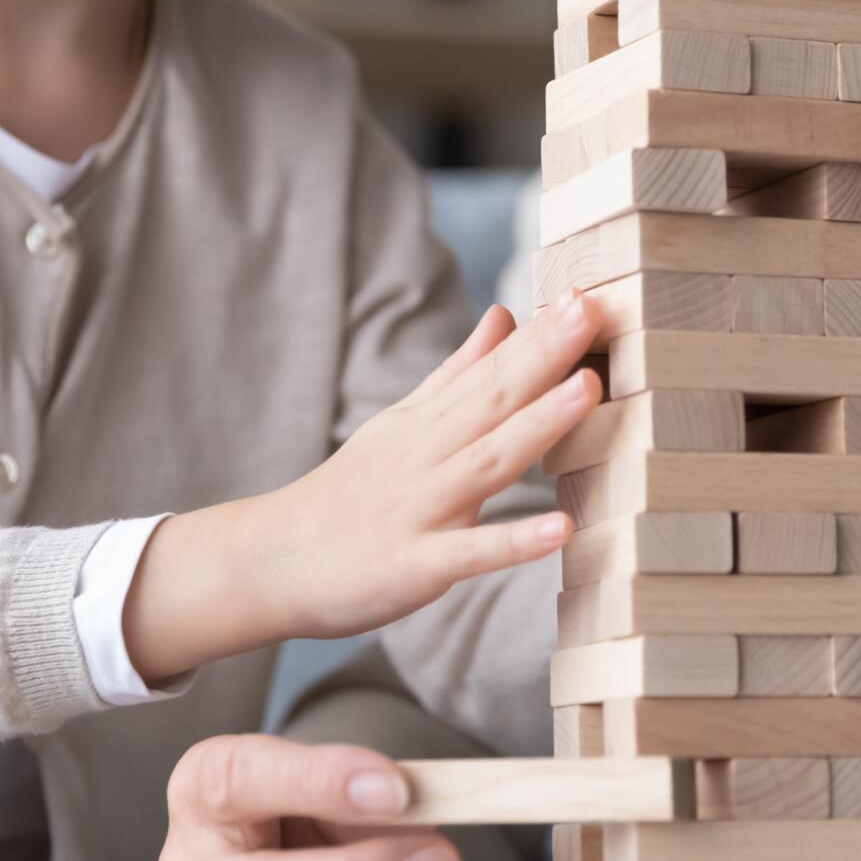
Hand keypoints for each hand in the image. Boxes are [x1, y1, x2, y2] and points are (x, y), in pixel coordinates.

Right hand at [127, 295, 600, 674]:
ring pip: (487, 462)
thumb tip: (504, 316)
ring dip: (538, 425)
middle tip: (592, 310)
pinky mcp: (414, 565)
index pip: (488, 369)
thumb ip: (457, 374)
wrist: (269, 561)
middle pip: (492, 400)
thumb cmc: (347, 495)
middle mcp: (426, 456)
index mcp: (426, 422)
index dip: (538, 335)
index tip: (585, 294)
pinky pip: (469, 553)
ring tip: (589, 390)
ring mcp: (420, 510)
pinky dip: (514, 541)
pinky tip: (561, 528)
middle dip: (545, 356)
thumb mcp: (400, 423)